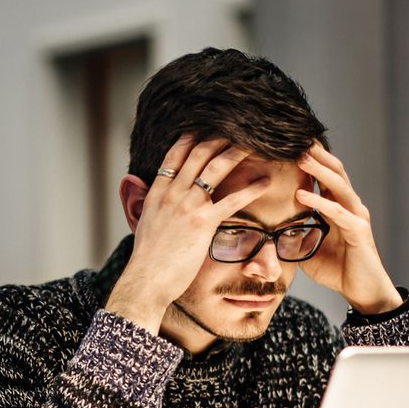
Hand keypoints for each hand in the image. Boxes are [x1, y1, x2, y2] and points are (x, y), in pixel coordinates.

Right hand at [106, 136, 271, 332]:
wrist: (146, 279)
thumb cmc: (147, 259)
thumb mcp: (143, 225)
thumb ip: (149, 206)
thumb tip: (147, 198)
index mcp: (157, 192)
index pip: (174, 155)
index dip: (191, 138)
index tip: (205, 127)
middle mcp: (172, 193)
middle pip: (198, 154)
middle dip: (219, 137)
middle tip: (237, 128)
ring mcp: (188, 206)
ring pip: (215, 169)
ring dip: (236, 153)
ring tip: (255, 144)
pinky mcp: (203, 223)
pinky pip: (232, 200)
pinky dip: (251, 189)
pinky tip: (265, 183)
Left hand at [295, 142, 403, 313]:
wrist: (362, 291)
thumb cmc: (338, 269)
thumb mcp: (307, 249)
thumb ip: (293, 234)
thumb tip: (267, 229)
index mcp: (338, 207)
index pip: (325, 175)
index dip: (311, 160)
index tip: (289, 145)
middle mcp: (349, 206)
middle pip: (334, 171)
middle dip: (316, 154)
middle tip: (295, 138)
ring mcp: (356, 216)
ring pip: (338, 185)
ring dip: (318, 170)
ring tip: (300, 156)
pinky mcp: (359, 232)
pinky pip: (337, 213)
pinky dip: (320, 202)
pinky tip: (302, 194)